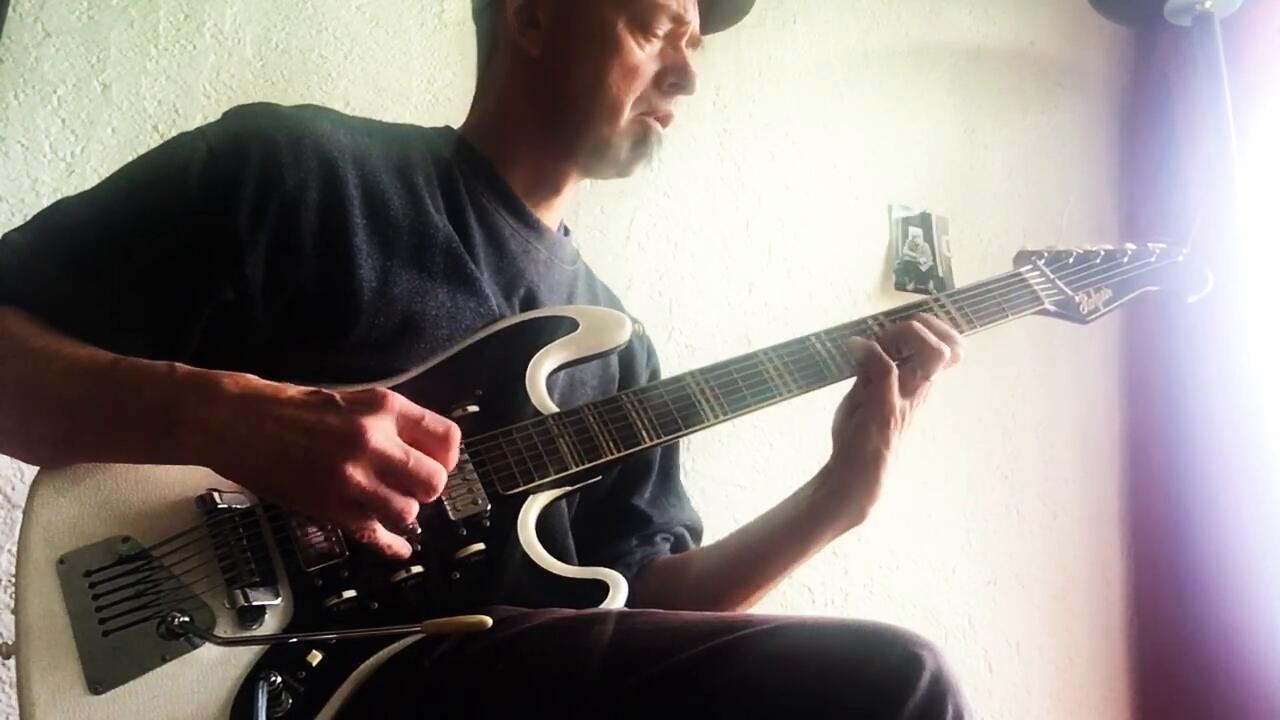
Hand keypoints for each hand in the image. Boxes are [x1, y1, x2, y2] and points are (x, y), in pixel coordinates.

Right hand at [194, 377, 459, 558]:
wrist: (242, 423)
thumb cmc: (296, 410)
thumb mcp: (356, 400)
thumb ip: (393, 423)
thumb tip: (428, 450)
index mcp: (385, 408)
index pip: (446, 438)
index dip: (446, 456)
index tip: (436, 462)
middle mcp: (374, 442)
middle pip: (434, 481)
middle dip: (427, 488)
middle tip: (410, 486)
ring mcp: (352, 478)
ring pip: (408, 513)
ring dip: (402, 513)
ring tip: (387, 503)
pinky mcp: (330, 507)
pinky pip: (375, 535)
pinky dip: (390, 546)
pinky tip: (398, 549)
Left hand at [819, 314, 963, 528]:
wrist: (855, 473)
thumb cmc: (862, 436)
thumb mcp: (870, 394)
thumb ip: (875, 369)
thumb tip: (871, 340)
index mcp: (918, 385)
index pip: (952, 350)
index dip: (935, 328)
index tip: (904, 329)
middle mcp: (919, 390)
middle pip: (948, 347)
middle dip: (922, 326)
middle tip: (892, 335)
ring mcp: (905, 397)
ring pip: (930, 352)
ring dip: (902, 336)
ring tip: (876, 345)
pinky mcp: (885, 406)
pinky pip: (885, 365)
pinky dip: (868, 349)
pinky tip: (853, 348)